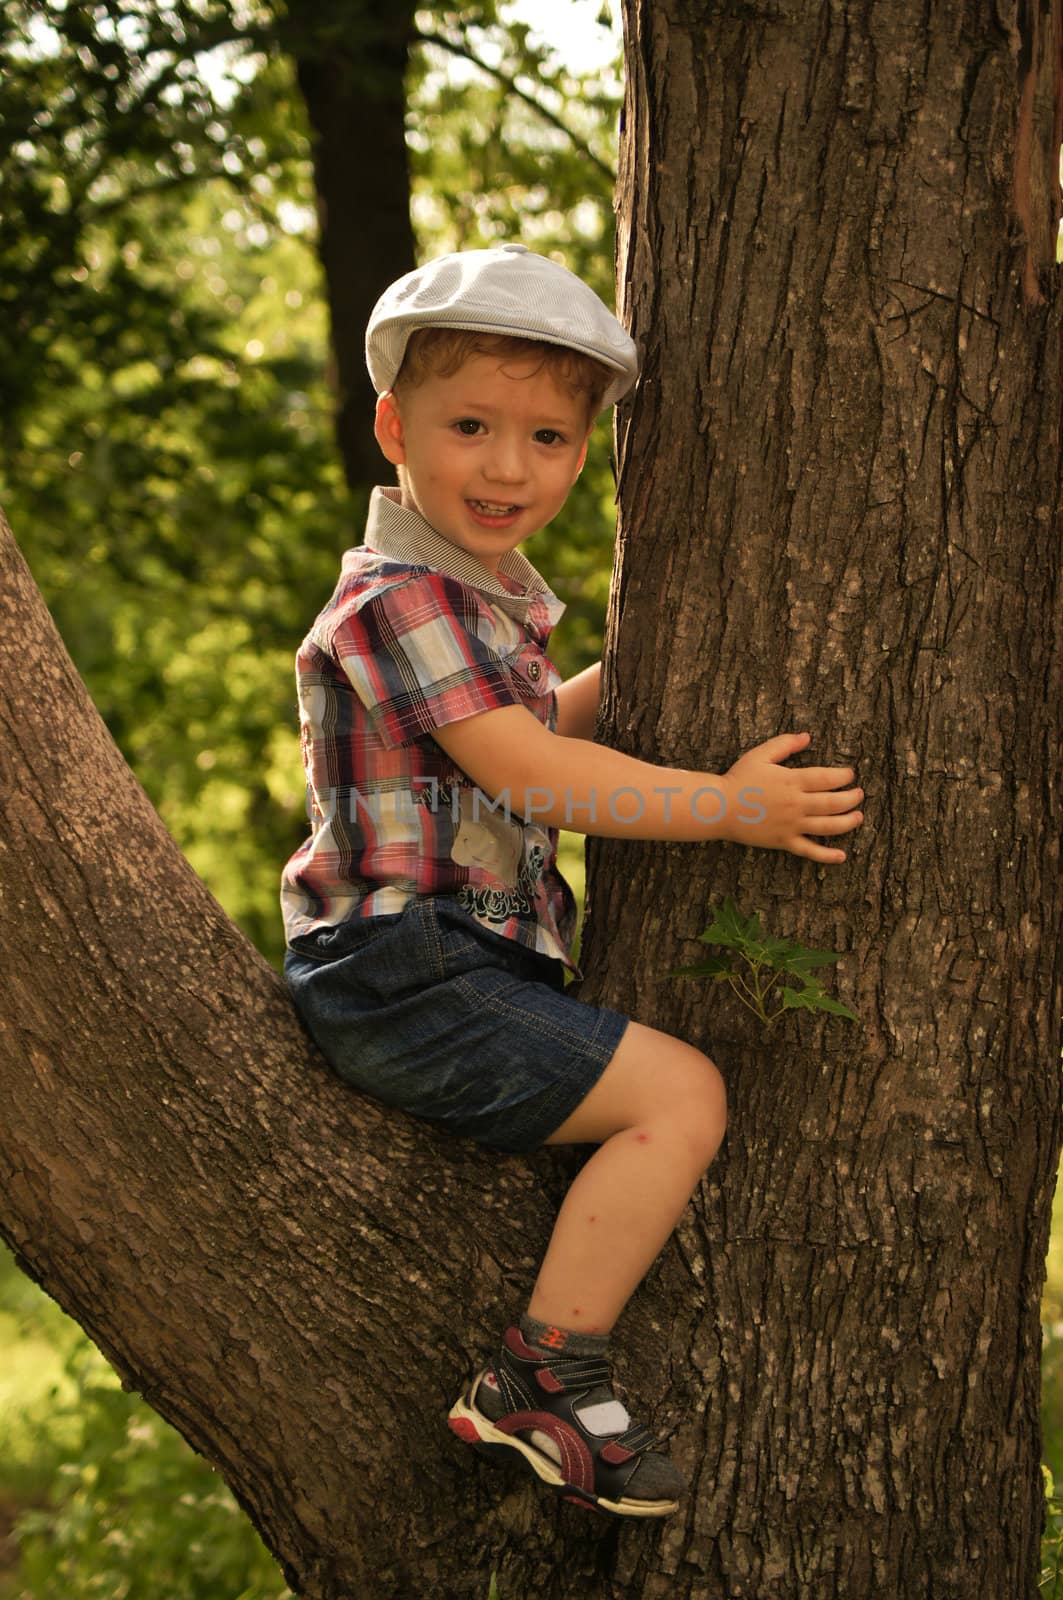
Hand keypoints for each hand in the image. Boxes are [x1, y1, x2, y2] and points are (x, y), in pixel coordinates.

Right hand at [723, 731, 863, 862]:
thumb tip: (807, 736)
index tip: (850, 775)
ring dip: (848, 822)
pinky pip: (809, 851)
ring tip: (859, 817)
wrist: (719, 807)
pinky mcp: (784, 841)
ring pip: (828, 826)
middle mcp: (796, 804)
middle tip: (859, 795)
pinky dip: (827, 855)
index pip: (827, 778)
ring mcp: (792, 825)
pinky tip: (841, 856)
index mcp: (792, 781)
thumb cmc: (739, 779)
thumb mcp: (760, 755)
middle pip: (834, 802)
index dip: (843, 777)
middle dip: (852, 798)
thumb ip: (785, 744)